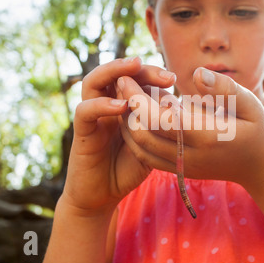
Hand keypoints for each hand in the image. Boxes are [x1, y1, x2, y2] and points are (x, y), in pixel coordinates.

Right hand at [62, 57, 176, 211]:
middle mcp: (106, 106)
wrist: (102, 196)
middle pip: (116, 74)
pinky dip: (101, 104)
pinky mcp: (81, 133)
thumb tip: (182, 108)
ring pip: (93, 82)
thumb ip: (160, 126)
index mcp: (124, 106)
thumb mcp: (152, 144)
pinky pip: (85, 111)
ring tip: (134, 66)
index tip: (173, 79)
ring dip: (113, 70)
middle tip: (164, 75)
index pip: (134, 79)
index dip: (153, 75)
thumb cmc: (129, 168)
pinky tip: (121, 105)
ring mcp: (93, 117)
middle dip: (140, 69)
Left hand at [117, 67, 263, 187]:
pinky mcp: (178, 170)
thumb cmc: (255, 128)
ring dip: (127, 121)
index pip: (161, 120)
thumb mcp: (250, 104)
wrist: (257, 166)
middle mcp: (190, 156)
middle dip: (127, 107)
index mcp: (207, 136)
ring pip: (140, 148)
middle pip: (144, 135)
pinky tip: (135, 115)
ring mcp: (182, 167)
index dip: (139, 100)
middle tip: (121, 81)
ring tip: (125, 94)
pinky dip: (134, 136)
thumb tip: (197, 74)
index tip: (127, 78)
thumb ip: (224, 89)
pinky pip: (146, 156)